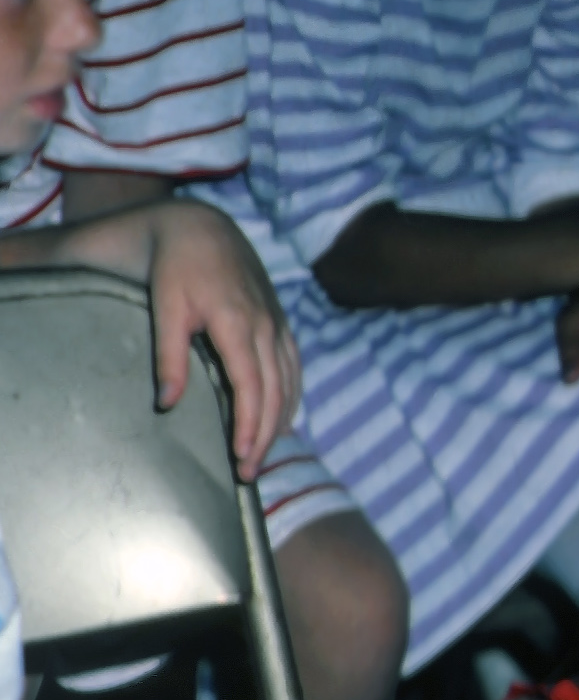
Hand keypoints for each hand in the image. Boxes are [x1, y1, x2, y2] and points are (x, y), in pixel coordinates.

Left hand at [42, 198, 300, 477]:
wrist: (200, 225)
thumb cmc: (173, 264)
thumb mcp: (163, 305)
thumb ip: (168, 354)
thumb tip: (168, 402)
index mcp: (238, 321)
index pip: (252, 386)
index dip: (249, 426)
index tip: (242, 459)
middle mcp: (265, 325)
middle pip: (274, 393)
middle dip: (264, 438)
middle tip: (249, 474)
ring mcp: (277, 323)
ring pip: (289, 384)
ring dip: (278, 424)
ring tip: (263, 456)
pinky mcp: (280, 321)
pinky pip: (294, 368)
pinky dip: (291, 399)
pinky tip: (282, 422)